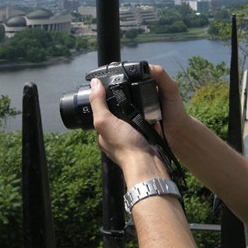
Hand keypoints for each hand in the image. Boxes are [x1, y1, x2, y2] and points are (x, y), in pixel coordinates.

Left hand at [90, 64, 191, 183]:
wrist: (148, 164)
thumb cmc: (125, 146)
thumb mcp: (105, 121)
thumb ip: (98, 102)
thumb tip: (94, 83)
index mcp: (104, 132)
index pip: (101, 111)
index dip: (105, 98)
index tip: (112, 85)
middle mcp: (116, 136)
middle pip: (118, 114)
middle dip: (125, 104)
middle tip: (130, 92)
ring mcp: (131, 138)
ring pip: (134, 119)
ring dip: (139, 111)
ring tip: (143, 100)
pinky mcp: (145, 139)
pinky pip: (148, 125)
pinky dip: (151, 120)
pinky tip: (153, 114)